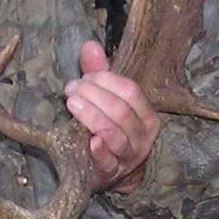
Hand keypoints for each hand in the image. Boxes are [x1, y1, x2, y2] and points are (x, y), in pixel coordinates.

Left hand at [66, 41, 158, 192]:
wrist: (111, 173)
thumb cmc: (110, 129)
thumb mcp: (107, 100)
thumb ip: (99, 74)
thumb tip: (90, 45)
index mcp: (147, 116)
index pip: (131, 91)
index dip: (106, 80)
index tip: (85, 77)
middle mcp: (142, 137)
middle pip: (121, 111)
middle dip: (94, 96)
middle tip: (72, 89)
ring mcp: (127, 157)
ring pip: (114, 133)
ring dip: (92, 116)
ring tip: (72, 103)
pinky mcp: (110, 173)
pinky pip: (108, 161)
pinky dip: (100, 150)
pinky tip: (90, 140)